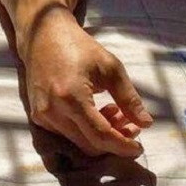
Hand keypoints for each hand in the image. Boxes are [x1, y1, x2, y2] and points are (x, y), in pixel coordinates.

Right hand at [22, 8, 152, 157]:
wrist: (44, 37)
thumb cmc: (81, 48)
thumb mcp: (111, 67)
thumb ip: (129, 98)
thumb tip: (146, 124)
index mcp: (71, 97)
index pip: (100, 135)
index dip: (122, 145)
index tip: (140, 148)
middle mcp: (53, 112)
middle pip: (90, 144)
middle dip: (115, 140)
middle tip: (133, 125)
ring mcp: (42, 117)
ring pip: (79, 142)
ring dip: (103, 135)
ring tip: (117, 112)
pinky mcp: (38, 118)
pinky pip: (68, 134)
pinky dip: (87, 130)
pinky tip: (99, 111)